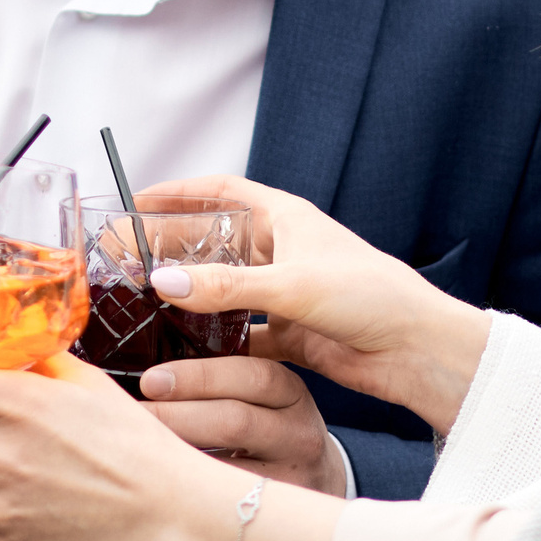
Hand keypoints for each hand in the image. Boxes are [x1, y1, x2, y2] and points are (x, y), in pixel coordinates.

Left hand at [136, 355, 344, 493]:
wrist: (317, 477)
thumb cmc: (272, 424)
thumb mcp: (265, 393)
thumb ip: (228, 372)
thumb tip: (155, 349)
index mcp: (290, 391)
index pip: (252, 375)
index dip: (200, 376)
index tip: (151, 379)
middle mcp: (297, 431)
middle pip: (236, 420)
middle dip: (177, 415)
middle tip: (133, 414)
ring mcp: (290, 475)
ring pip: (228, 466)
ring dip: (176, 456)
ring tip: (136, 448)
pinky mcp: (274, 510)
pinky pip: (225, 500)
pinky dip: (189, 488)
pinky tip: (158, 479)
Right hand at [141, 176, 490, 434]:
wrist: (416, 348)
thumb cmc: (371, 296)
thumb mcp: (293, 285)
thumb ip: (226, 287)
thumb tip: (163, 284)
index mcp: (287, 219)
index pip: (222, 192)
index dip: (180, 192)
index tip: (138, 199)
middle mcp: (283, 250)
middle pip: (214, 241)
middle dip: (171, 248)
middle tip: (124, 262)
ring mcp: (285, 291)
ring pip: (224, 287)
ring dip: (189, 294)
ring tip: (142, 304)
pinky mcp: (291, 331)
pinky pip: (240, 330)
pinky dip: (213, 336)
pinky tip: (183, 347)